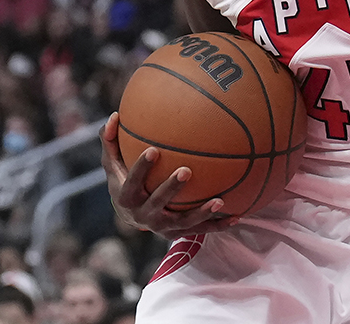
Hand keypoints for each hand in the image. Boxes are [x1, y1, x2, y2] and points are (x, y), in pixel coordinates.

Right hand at [100, 112, 238, 238]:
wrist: (132, 217)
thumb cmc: (125, 181)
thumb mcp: (115, 164)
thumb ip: (111, 141)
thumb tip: (114, 115)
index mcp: (127, 197)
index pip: (132, 182)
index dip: (141, 168)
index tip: (154, 150)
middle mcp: (143, 216)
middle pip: (157, 202)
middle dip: (170, 188)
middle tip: (187, 170)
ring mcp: (162, 227)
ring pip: (183, 222)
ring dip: (201, 213)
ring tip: (220, 201)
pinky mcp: (178, 234)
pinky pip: (200, 231)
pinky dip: (218, 225)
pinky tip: (237, 216)